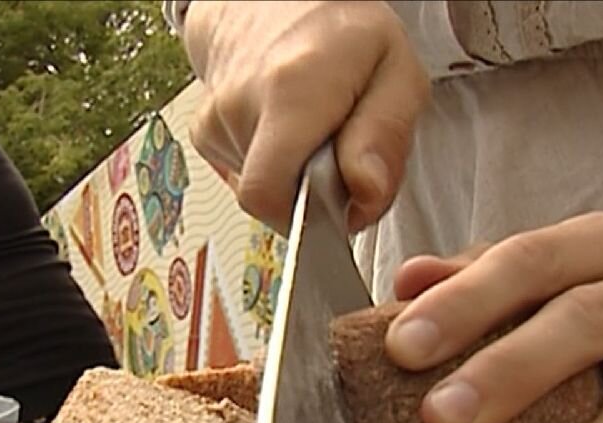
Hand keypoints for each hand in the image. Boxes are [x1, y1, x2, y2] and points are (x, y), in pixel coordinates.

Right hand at [181, 0, 429, 231]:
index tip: (345, 198)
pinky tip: (292, 136)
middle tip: (342, 158)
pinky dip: (278, 171)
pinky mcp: (205, 135)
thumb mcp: (397, 72)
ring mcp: (216, 122)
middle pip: (275, 201)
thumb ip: (386, 136)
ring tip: (318, 136)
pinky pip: (247, 179)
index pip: (270, 196)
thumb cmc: (342, 34)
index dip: (310, 221)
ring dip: (299, 182)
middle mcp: (240, 106)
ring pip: (263, 194)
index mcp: (290, 91)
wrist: (278, 0)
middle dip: (315, 200)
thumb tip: (365, 192)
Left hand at [388, 212, 602, 422]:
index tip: (401, 349)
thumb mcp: (535, 267)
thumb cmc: (583, 289)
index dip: (465, 302)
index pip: (528, 260)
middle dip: (510, 374)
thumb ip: (470, 273)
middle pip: (585, 326)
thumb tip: (405, 283)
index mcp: (601, 242)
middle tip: (440, 422)